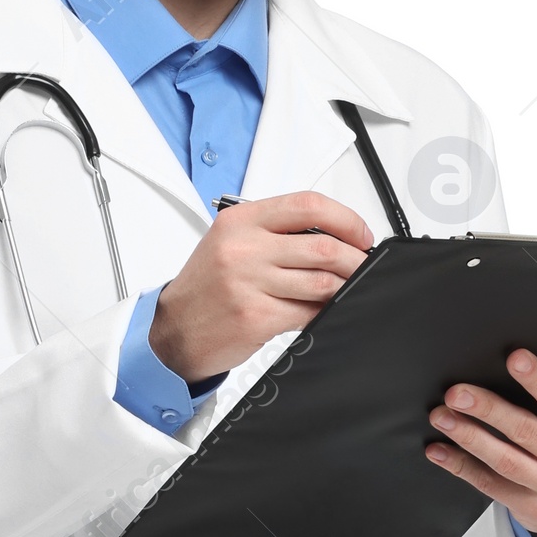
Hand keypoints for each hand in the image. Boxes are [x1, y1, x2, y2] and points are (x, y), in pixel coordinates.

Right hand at [149, 191, 372, 384]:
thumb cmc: (204, 288)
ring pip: (321, 281)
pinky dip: (325, 311)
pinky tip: (325, 310)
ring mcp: (249, 283)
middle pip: (322, 246)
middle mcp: (244, 248)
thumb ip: (274, 234)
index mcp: (240, 221)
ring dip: (345, 287)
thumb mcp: (230, 244)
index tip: (360, 234)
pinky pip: (308, 312)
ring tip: (349, 288)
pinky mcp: (257, 317)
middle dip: (355, 258)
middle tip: (363, 265)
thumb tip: (329, 236)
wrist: (172, 331)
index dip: (344, 219)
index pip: (306, 206)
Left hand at [426, 348, 536, 536]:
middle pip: (526, 431)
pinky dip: (461, 465)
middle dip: (488, 409)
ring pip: (505, 460)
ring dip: (468, 436)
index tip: (514, 359)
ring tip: (443, 417)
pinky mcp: (532, 508)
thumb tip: (505, 370)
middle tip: (457, 394)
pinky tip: (441, 451)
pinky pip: (489, 484)